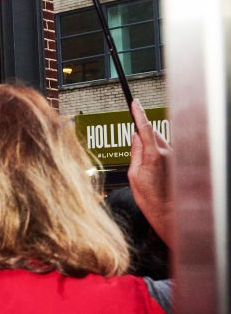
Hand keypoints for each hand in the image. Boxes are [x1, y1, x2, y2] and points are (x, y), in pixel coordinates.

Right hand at [128, 99, 172, 245]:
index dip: (138, 113)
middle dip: (143, 137)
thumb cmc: (150, 197)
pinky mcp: (179, 161)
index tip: (134, 102)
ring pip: (160, 142)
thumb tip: (136, 137)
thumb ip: (135, 152)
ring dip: (151, 149)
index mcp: (153, 154)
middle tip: (136, 155)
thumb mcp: (133, 174)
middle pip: (153, 133)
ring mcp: (175, 157)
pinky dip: (159, 155)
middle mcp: (167, 153)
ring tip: (149, 170)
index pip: (145, 127)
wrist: (168, 211)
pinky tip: (156, 172)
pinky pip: (166, 151)